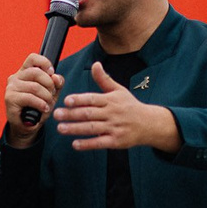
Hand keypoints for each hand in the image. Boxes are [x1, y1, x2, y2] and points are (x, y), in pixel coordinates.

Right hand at [2, 54, 61, 147]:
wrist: (26, 126)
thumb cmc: (37, 107)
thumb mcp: (51, 94)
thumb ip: (56, 83)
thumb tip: (56, 77)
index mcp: (24, 72)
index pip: (33, 58)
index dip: (45, 63)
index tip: (52, 73)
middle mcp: (15, 77)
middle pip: (36, 72)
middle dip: (49, 84)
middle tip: (52, 95)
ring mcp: (11, 88)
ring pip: (35, 87)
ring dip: (46, 97)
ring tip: (48, 104)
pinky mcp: (10, 99)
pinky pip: (29, 98)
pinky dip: (40, 104)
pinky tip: (44, 109)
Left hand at [53, 62, 179, 152]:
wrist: (149, 124)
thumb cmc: (130, 106)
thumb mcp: (119, 90)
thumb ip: (104, 79)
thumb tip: (95, 64)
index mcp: (111, 100)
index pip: (93, 99)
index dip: (79, 99)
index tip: (66, 100)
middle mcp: (112, 113)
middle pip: (89, 114)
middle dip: (72, 114)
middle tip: (57, 114)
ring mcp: (114, 128)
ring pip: (92, 128)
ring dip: (75, 129)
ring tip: (61, 128)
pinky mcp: (116, 141)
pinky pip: (99, 143)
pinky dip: (87, 144)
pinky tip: (75, 144)